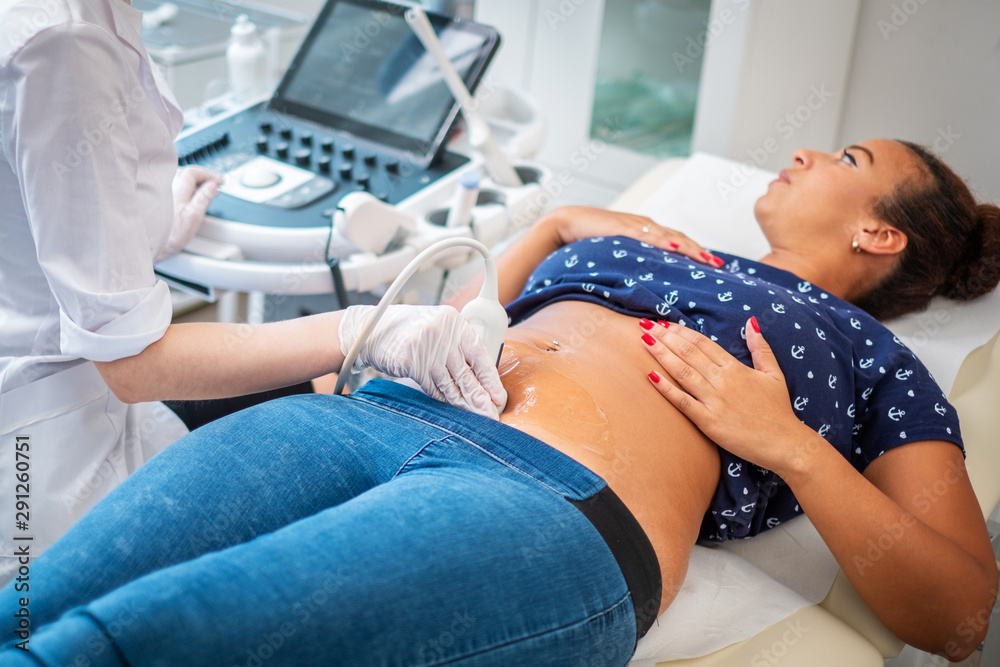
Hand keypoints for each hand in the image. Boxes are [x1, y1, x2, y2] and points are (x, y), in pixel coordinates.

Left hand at [157, 166, 223, 260]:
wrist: (152, 245)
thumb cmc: (171, 235)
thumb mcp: (194, 217)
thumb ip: (204, 198)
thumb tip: (213, 185)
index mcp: (176, 189)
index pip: (194, 172)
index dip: (209, 175)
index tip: (219, 182)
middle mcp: (166, 187)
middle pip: (186, 173)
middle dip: (202, 177)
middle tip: (214, 185)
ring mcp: (161, 191)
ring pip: (179, 178)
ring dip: (193, 182)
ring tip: (204, 191)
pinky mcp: (158, 198)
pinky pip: (173, 185)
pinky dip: (185, 187)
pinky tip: (190, 196)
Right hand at [339, 304, 506, 419]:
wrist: (370, 329)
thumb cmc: (407, 330)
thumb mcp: (437, 327)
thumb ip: (457, 345)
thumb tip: (481, 376)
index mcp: (454, 321)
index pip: (479, 354)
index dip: (490, 379)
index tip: (499, 397)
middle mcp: (442, 332)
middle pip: (467, 372)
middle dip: (481, 397)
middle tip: (492, 414)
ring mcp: (426, 347)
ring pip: (451, 383)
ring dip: (465, 404)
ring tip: (478, 417)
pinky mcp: (411, 361)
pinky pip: (432, 387)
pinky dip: (444, 401)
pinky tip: (455, 411)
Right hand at [547, 205, 723, 266]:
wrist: (565, 224)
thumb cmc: (588, 240)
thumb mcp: (615, 254)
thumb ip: (630, 263)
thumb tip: (644, 284)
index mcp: (646, 233)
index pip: (677, 244)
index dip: (696, 254)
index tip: (714, 266)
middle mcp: (645, 226)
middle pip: (680, 240)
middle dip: (700, 252)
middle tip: (719, 266)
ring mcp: (636, 225)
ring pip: (669, 237)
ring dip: (690, 248)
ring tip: (707, 260)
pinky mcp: (623, 228)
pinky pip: (648, 236)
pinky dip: (665, 242)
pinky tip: (677, 248)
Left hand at [640, 317, 817, 473]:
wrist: (786, 444)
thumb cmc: (778, 410)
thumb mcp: (774, 374)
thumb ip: (761, 348)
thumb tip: (751, 322)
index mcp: (736, 368)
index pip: (702, 343)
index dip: (681, 331)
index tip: (664, 323)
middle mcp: (723, 381)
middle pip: (688, 353)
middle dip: (664, 336)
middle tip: (644, 324)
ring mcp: (715, 401)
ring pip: (683, 372)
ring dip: (661, 354)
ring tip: (643, 340)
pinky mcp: (709, 422)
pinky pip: (683, 402)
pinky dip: (666, 388)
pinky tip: (650, 375)